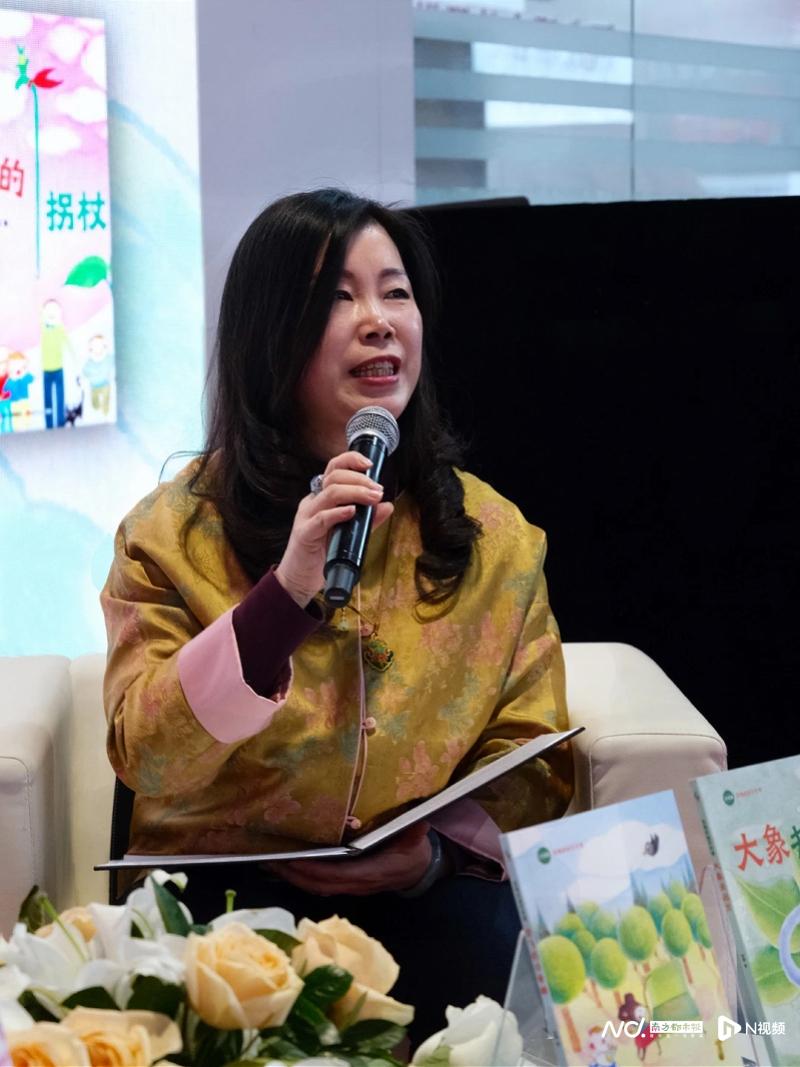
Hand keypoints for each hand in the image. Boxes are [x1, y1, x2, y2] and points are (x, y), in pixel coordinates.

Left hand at [268, 822, 431, 895]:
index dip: (314, 870)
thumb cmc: (413, 853)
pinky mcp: (344, 883)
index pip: (337, 875)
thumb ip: (414, 832)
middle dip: (293, 874)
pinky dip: (299, 876)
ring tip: (269, 862)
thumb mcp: (416, 841)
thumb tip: (418, 823)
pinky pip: (318, 883)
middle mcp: (356, 884)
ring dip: (291, 877)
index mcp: (371, 873)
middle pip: (318, 884)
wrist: (416, 871)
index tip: (293, 858)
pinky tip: (285, 866)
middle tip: (269, 859)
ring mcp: (349, 886)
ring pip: (315, 886)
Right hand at [274, 450, 392, 606]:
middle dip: (359, 480)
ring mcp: (306, 517)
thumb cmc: (322, 554)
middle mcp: (312, 503)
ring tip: (372, 498)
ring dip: (355, 492)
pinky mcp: (304, 534)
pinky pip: (320, 518)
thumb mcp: (348, 533)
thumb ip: (367, 519)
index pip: (333, 469)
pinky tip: (351, 512)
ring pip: (329, 493)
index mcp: (321, 498)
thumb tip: (388, 505)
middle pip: (333, 477)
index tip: (369, 465)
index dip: (350, 461)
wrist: (299, 579)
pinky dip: (337, 513)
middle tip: (378, 490)